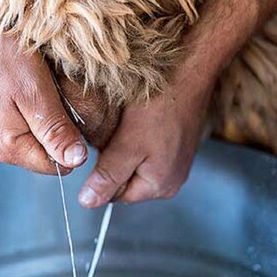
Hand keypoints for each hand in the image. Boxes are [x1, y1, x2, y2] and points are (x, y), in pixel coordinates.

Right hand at [0, 27, 88, 174]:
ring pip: (35, 140)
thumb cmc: (3, 58)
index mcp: (7, 148)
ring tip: (38, 91)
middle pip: (44, 154)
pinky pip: (22, 127)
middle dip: (57, 130)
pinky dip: (31, 111)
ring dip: (45, 119)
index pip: (56, 165)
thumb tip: (77, 161)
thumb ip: (56, 131)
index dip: (70, 142)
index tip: (66, 111)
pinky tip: (26, 90)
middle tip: (51, 96)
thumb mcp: (37, 94)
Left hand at [78, 62, 214, 206]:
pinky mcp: (178, 143)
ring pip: (137, 163)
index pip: (116, 195)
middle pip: (128, 180)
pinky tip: (142, 120)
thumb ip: (108, 176)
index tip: (106, 145)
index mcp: (160, 186)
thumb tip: (88, 202)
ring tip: (131, 124)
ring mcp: (177, 161)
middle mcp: (172, 179)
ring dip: (127, 147)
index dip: (103, 171)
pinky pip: (150, 149)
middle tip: (118, 132)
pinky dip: (140, 137)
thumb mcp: (128, 145)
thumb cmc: (160, 107)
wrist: (189, 73)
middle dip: (116, 159)